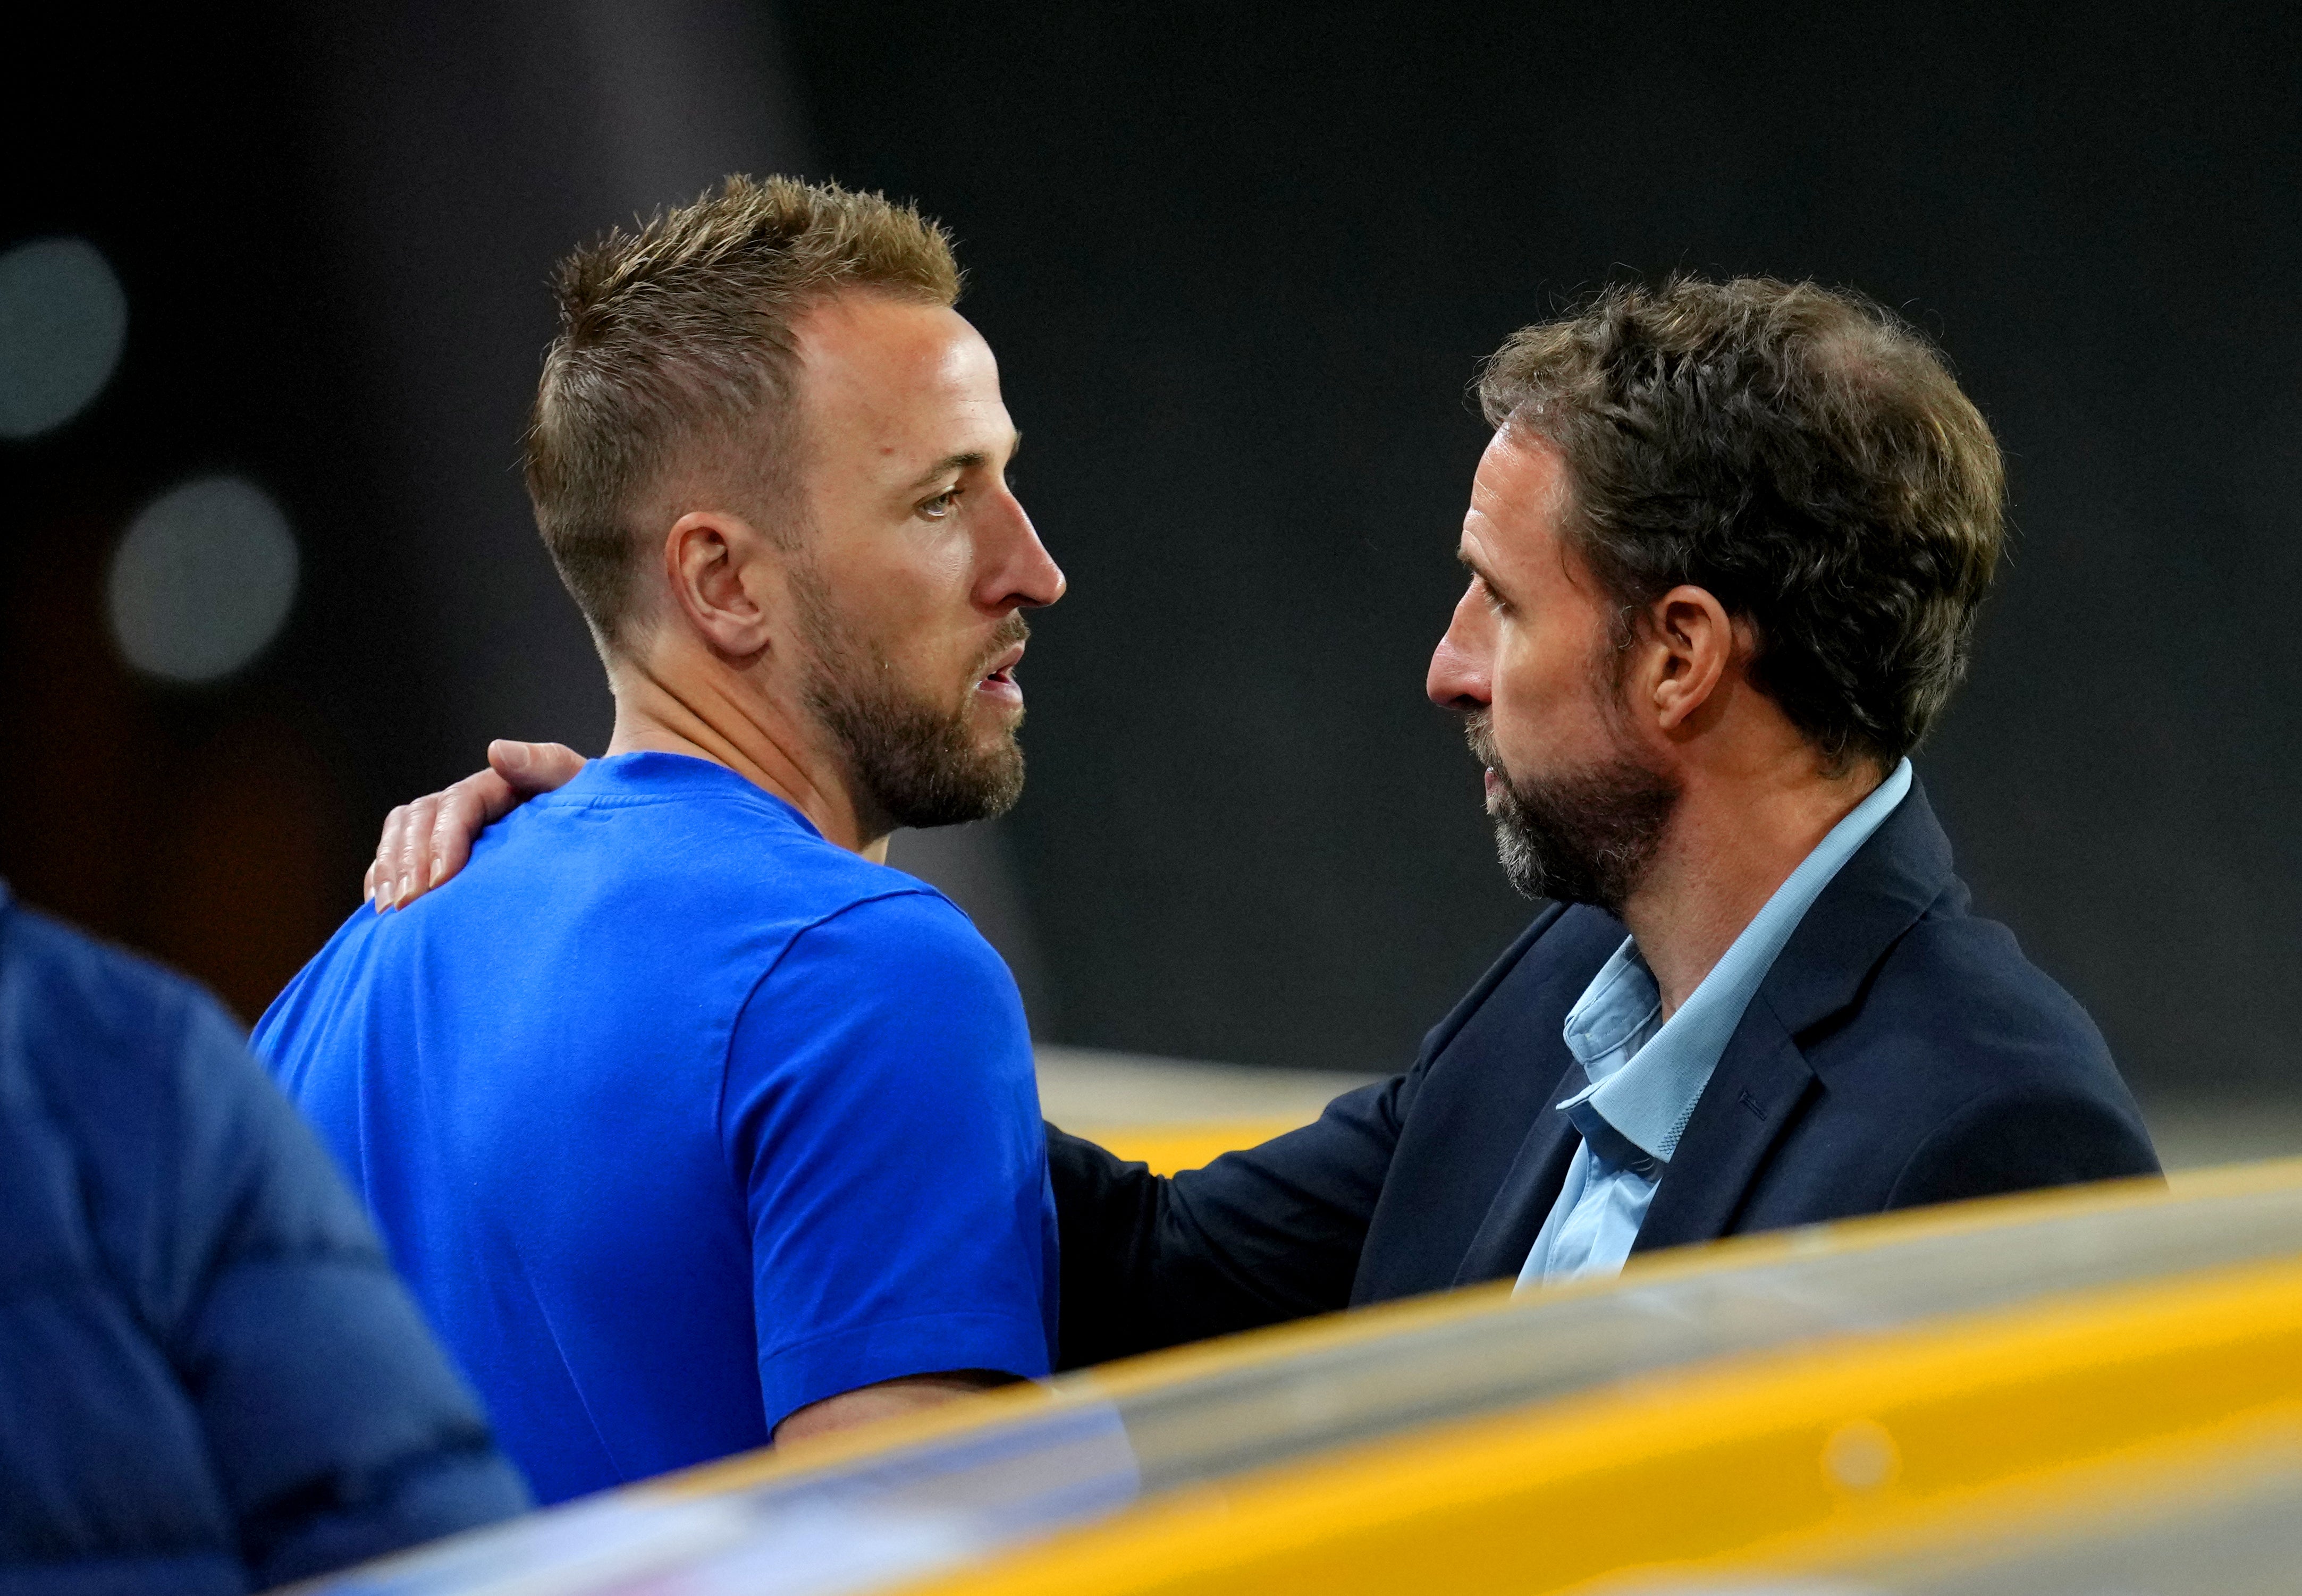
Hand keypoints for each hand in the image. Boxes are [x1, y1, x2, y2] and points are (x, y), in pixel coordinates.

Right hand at [364, 740, 585, 910]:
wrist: (600, 849)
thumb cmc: (593, 817)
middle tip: (406, 904)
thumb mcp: (578, 787)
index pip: (457, 804)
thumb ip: (545, 765)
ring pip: (399, 836)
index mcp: (497, 785)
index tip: (441, 879)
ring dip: (388, 871)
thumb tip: (496, 751)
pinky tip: (378, 908)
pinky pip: (393, 858)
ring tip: (388, 910)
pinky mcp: (438, 855)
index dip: (444, 839)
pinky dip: (381, 878)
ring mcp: (448, 829)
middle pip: (418, 819)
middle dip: (407, 861)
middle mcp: (465, 803)